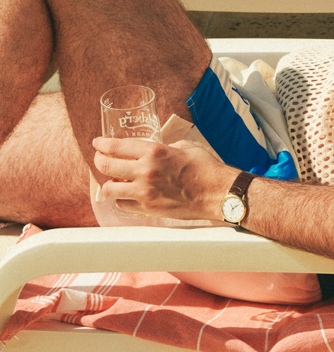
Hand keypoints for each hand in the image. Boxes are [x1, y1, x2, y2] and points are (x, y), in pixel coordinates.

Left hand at [94, 136, 229, 220]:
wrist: (217, 193)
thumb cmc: (205, 168)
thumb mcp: (184, 147)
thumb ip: (165, 147)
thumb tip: (154, 151)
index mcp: (155, 151)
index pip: (117, 146)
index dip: (102, 144)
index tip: (97, 143)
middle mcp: (146, 171)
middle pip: (106, 166)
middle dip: (99, 160)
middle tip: (100, 158)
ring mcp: (145, 192)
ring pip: (109, 189)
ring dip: (109, 183)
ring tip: (114, 179)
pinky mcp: (149, 208)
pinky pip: (122, 205)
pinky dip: (121, 200)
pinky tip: (127, 195)